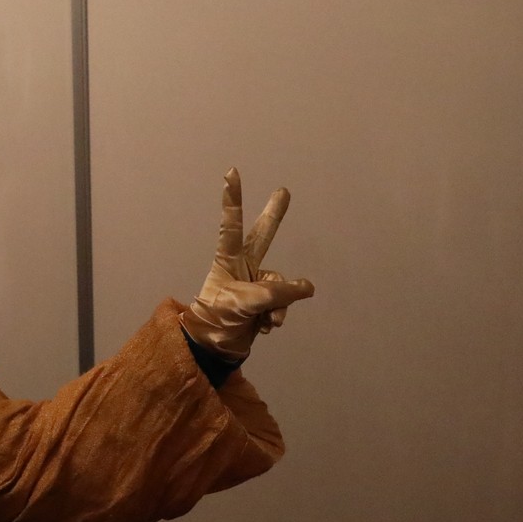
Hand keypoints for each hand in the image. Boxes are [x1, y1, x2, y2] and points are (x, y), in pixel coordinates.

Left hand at [180, 168, 314, 361]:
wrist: (214, 349)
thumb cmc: (217, 320)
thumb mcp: (244, 304)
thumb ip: (277, 293)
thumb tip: (307, 287)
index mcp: (229, 261)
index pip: (232, 226)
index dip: (233, 200)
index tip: (231, 172)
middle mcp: (243, 268)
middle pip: (263, 238)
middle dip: (275, 216)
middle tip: (284, 191)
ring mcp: (255, 285)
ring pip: (282, 287)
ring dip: (278, 306)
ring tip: (264, 321)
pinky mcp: (265, 303)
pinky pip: (282, 305)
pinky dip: (276, 317)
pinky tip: (264, 327)